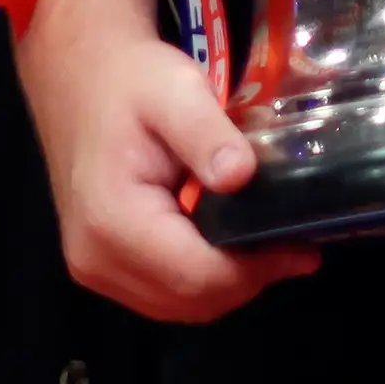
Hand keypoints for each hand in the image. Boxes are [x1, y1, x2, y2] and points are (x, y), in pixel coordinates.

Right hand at [22, 26, 318, 321]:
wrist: (81, 78)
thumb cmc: (129, 79)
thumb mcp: (176, 89)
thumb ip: (207, 134)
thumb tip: (243, 177)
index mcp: (112, 220)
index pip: (196, 277)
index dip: (256, 271)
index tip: (303, 248)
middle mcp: (96, 258)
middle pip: (189, 301)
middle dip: (248, 280)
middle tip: (294, 244)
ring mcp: (94, 267)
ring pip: (177, 305)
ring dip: (226, 284)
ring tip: (268, 244)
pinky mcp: (100, 265)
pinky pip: (161, 293)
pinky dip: (200, 280)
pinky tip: (228, 244)